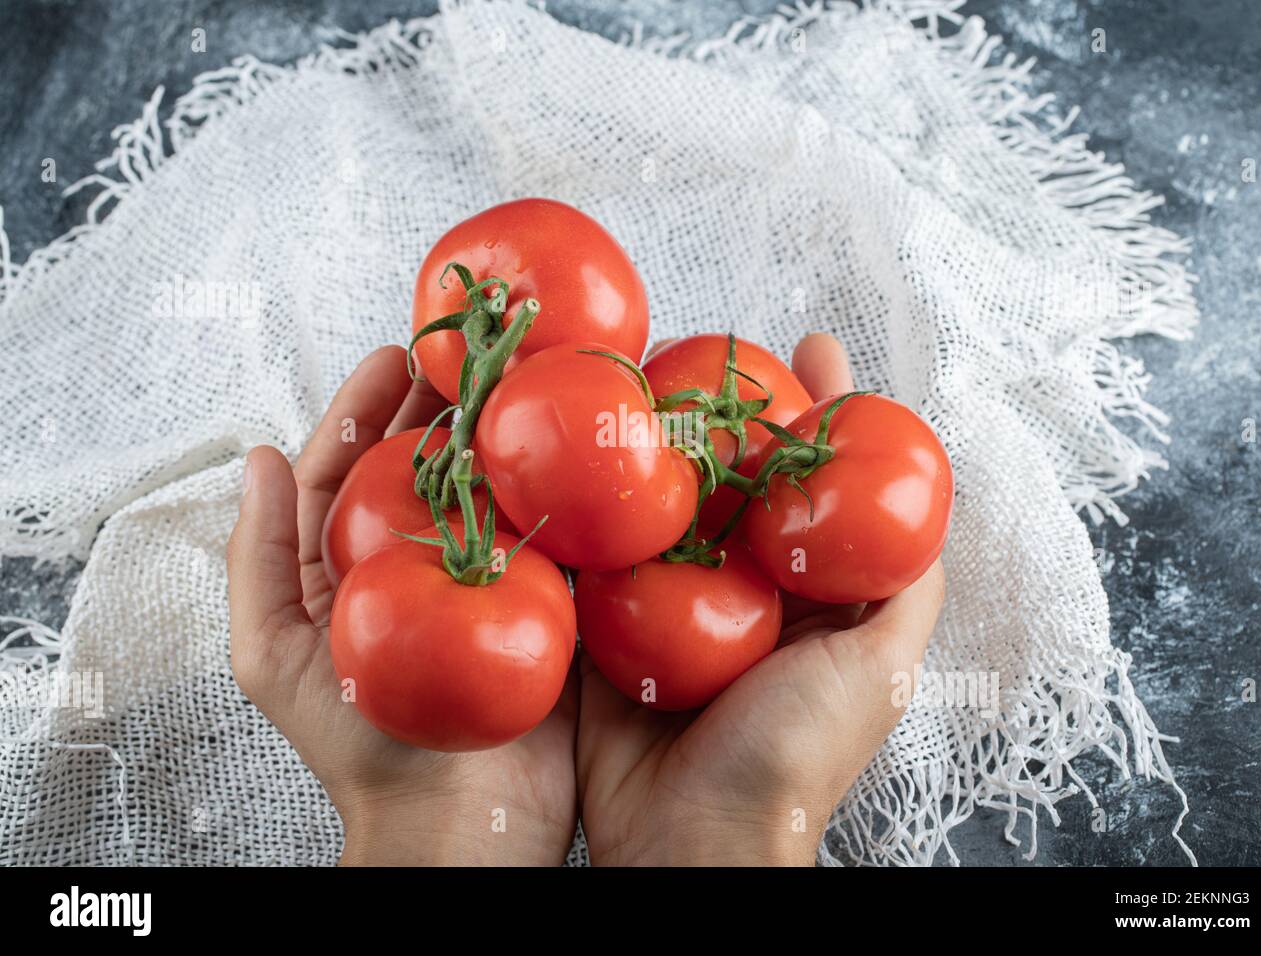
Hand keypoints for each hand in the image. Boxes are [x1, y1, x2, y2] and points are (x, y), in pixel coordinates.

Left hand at [226, 347, 577, 865]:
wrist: (456, 826)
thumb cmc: (359, 752)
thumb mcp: (274, 656)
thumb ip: (258, 558)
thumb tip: (257, 457)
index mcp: (346, 569)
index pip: (349, 467)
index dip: (365, 406)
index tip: (394, 354)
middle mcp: (414, 565)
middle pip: (423, 464)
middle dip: (440, 403)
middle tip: (468, 351)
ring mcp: (480, 580)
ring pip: (487, 488)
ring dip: (501, 433)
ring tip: (520, 379)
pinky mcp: (541, 602)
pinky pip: (547, 533)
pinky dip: (555, 489)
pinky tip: (568, 449)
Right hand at [575, 333, 945, 865]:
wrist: (692, 840)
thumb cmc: (795, 759)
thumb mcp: (880, 671)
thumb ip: (906, 593)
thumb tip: (933, 512)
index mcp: (803, 594)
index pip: (816, 482)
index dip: (820, 411)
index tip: (812, 346)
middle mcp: (736, 589)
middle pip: (731, 478)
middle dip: (722, 411)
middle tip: (704, 347)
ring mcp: (667, 606)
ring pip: (661, 506)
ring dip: (650, 446)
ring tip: (636, 378)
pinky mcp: (605, 628)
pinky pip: (596, 557)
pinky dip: (588, 511)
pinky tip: (577, 457)